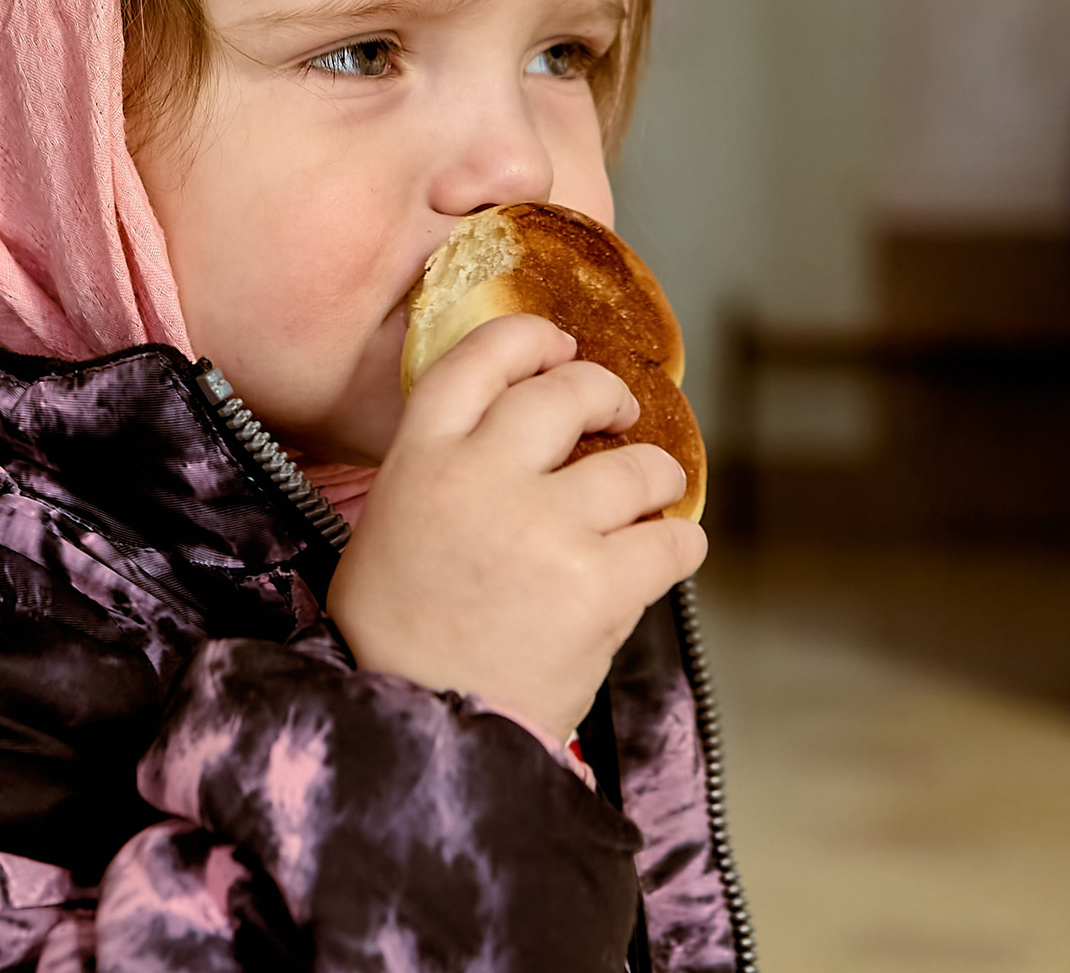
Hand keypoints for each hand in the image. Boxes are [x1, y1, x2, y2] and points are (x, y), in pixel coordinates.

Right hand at [326, 314, 707, 746]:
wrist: (417, 730)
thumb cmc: (398, 639)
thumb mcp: (391, 528)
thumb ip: (445, 472)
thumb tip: (517, 442)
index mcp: (420, 459)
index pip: (478, 360)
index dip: (528, 340)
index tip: (557, 342)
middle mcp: (481, 477)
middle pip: (566, 393)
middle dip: (606, 394)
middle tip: (618, 412)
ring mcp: (543, 527)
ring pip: (637, 467)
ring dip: (655, 480)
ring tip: (651, 498)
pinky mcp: (596, 584)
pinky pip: (672, 541)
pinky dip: (678, 547)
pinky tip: (665, 557)